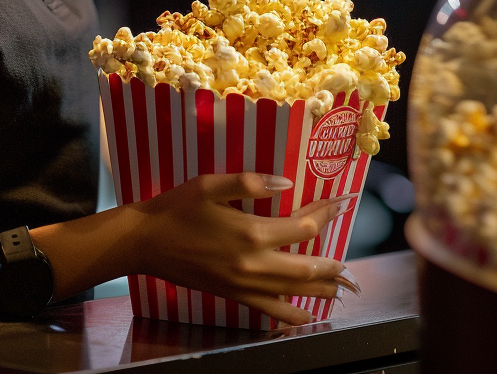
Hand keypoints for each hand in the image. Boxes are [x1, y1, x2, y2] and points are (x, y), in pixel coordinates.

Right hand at [130, 172, 359, 324]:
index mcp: (250, 231)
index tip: (342, 204)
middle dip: (333, 263)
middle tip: (348, 258)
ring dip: (322, 289)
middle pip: (307, 267)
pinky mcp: (235, 297)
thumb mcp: (209, 184)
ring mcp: (245, 285)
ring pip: (295, 293)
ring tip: (338, 286)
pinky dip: (294, 314)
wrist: (148, 242)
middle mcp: (253, 263)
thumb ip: (249, 181)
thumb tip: (286, 184)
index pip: (303, 226)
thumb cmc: (178, 208)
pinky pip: (272, 312)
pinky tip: (306, 312)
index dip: (327, 213)